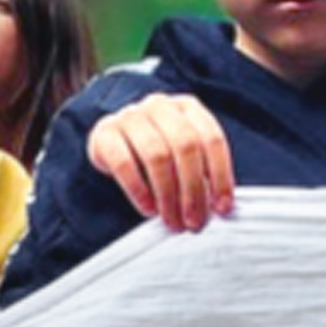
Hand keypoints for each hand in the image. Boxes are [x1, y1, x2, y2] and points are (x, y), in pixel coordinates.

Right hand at [88, 93, 235, 231]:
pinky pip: (124, 163)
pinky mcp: (104, 133)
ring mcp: (130, 117)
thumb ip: (202, 172)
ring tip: (171, 219)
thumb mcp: (183, 154)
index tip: (221, 207)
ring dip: (167, 194)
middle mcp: (159, 106)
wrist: (113, 142)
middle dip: (193, 189)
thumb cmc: (156, 152)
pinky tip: (147, 208)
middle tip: (193, 220)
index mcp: (187, 107)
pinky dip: (138, 190)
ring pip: (156, 155)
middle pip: (185, 146)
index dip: (220, 175)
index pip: (211, 138)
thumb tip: (219, 206)